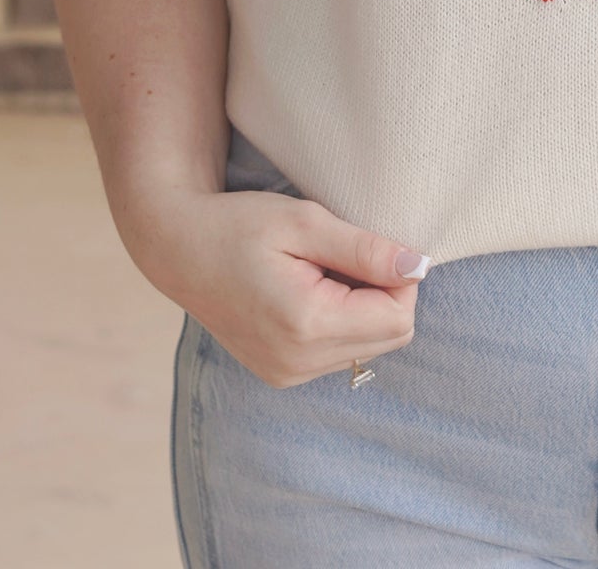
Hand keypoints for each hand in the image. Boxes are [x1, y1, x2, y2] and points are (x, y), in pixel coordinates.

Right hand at [129, 182, 431, 386]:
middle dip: (384, 293)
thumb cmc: (239, 225)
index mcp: (305, 326)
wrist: (177, 248)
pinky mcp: (281, 374)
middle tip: (345, 254)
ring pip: (369, 347)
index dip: (400, 276)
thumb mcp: (306, 222)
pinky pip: (340, 353)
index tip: (368, 243)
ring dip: (363, 307)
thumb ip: (366, 249)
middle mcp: (297, 363)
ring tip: (323, 270)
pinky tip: (311, 289)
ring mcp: (287, 374)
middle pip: (390, 338)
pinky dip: (342, 320)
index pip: (398, 317)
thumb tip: (420, 266)